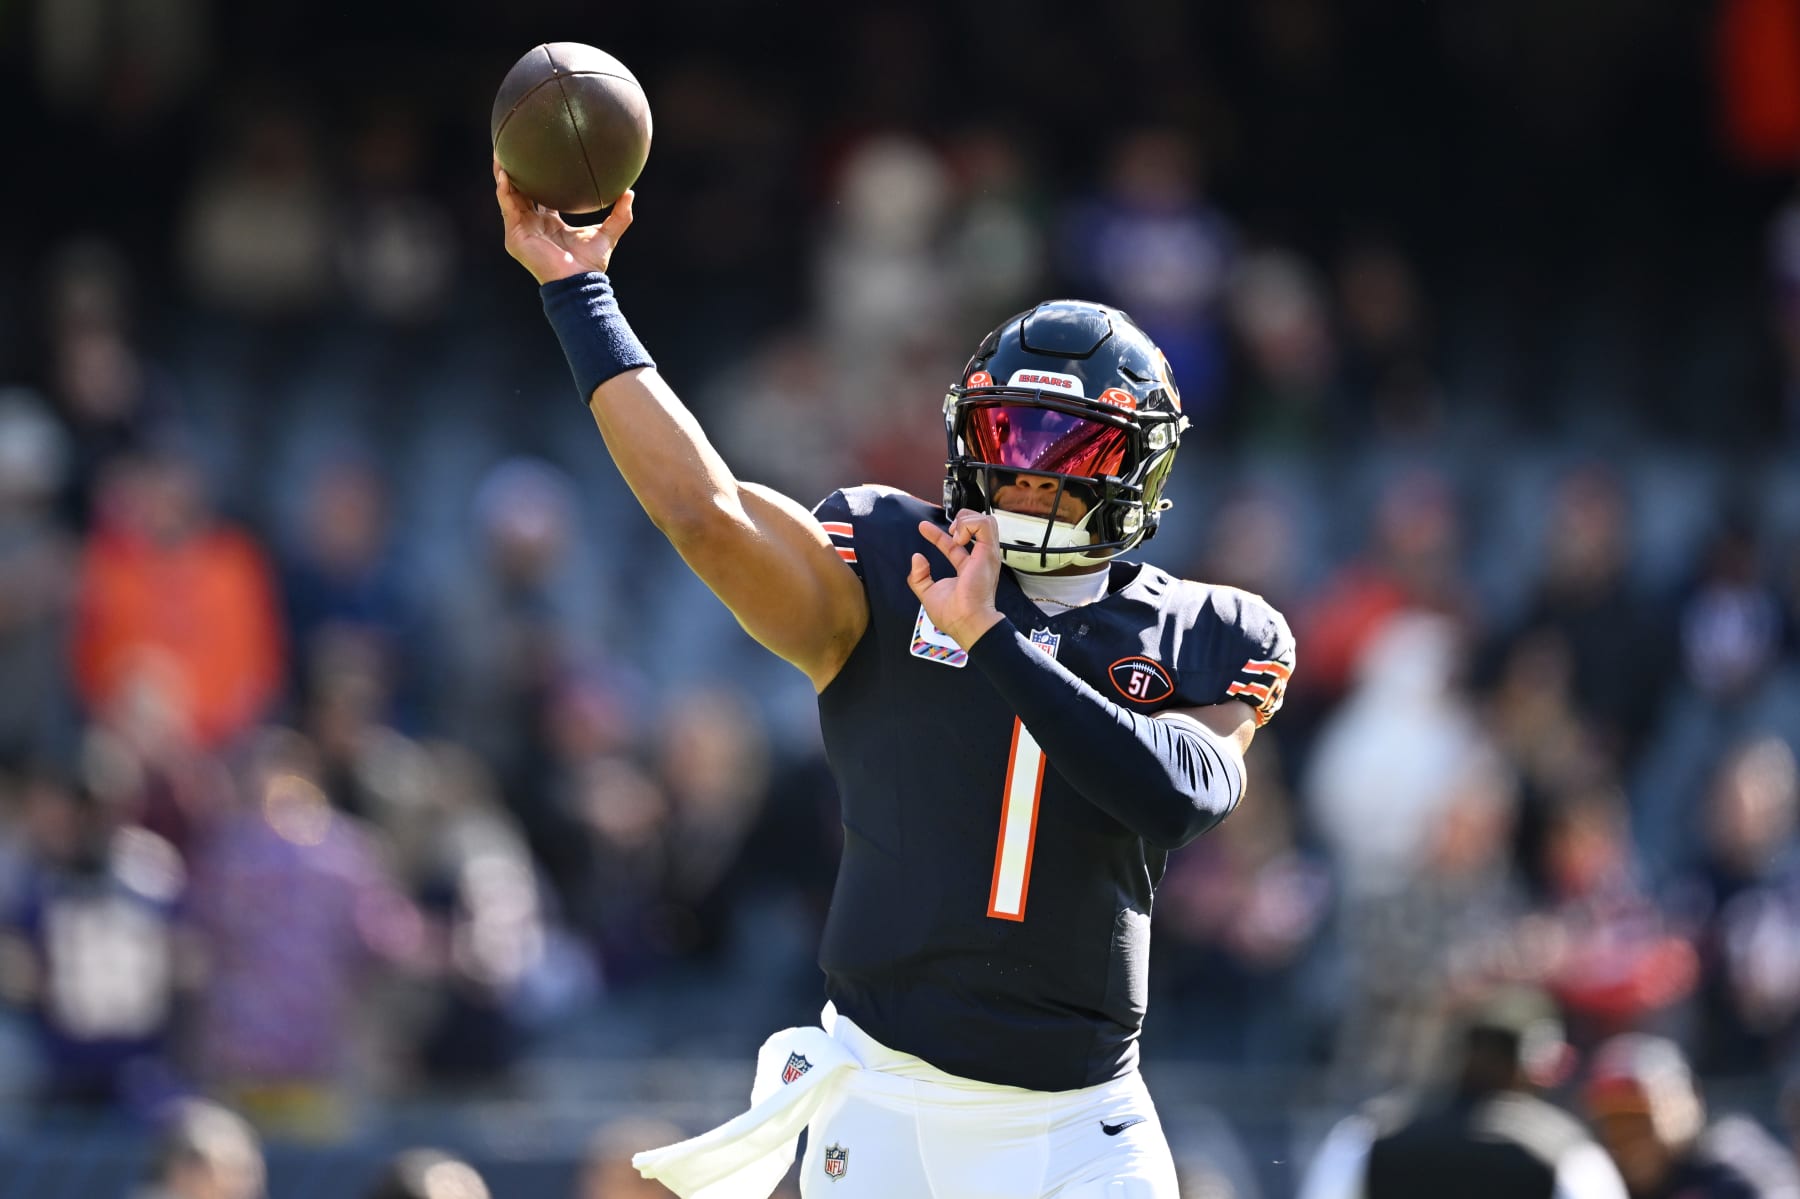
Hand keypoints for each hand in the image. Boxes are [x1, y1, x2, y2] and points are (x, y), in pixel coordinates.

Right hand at [494, 155, 634, 283]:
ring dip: (503, 173)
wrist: (578, 281)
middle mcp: (534, 224)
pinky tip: (505, 173)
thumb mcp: (608, 233)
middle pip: (520, 191)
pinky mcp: (515, 234)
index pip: (540, 195)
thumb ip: (620, 215)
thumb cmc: (591, 263)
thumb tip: (630, 192)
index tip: (539, 156)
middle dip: (515, 170)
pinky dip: (504, 189)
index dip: (537, 177)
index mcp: (551, 222)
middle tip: (514, 145)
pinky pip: (507, 206)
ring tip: (501, 150)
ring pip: (508, 195)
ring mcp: (522, 229)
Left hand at [907, 510, 1005, 648]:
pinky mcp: (988, 552)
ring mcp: (985, 556)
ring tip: (955, 534)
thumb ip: (919, 577)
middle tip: (949, 531)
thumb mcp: (927, 594)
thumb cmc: (954, 615)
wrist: (967, 621)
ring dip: (966, 520)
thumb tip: (917, 558)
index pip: (954, 545)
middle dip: (961, 520)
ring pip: (985, 521)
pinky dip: (969, 524)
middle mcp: (979, 561)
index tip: (922, 528)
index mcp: (968, 569)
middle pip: (977, 528)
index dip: (937, 534)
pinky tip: (959, 537)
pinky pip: (984, 525)